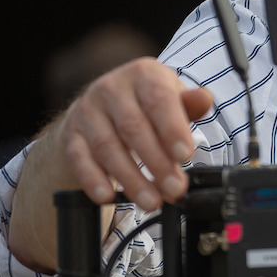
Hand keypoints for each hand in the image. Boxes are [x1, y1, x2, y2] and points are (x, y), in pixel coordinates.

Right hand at [54, 56, 213, 210]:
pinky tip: (108, 197)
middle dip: (157, 163)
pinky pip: (80, 159)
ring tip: (152, 201)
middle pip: (133, 128)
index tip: (186, 156)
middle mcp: (111, 88)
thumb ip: (189, 104)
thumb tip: (204, 99)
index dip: (172, 129)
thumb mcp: (172, 97)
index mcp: (143, 74)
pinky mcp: (72, 135)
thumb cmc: (148, 104)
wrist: (102, 105)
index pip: (159, 100)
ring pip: (107, 147)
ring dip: (131, 179)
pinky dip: (93, 180)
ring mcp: (88, 111)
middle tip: (175, 189)